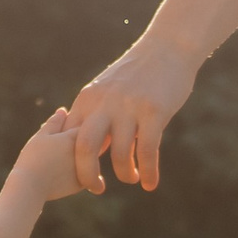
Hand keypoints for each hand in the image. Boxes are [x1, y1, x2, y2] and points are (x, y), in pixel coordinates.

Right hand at [11, 108, 92, 201]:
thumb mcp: (41, 136)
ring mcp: (85, 169)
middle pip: (92, 142)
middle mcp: (85, 152)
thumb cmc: (33, 158)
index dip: (78, 126)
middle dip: (85, 141)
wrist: (30, 186)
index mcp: (75, 136)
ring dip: (84, 157)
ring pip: (90, 160)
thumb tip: (63, 111)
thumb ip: (54, 123)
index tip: (72, 128)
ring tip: (64, 158)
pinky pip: (85, 176)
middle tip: (73, 142)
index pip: (86, 125)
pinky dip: (79, 173)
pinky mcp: (81, 184)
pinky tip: (65, 172)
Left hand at [67, 36, 197, 192]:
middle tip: (95, 189)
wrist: (168, 48)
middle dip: (86, 174)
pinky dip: (149, 171)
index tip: (80, 176)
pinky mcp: (154, 111)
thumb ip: (94, 115)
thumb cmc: (137, 74)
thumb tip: (84, 145)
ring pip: (120, 153)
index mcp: (88, 99)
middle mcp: (104, 103)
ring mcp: (129, 107)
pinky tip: (150, 184)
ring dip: (125, 173)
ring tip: (133, 179)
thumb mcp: (107, 90)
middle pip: (83, 146)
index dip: (71, 161)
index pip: (68, 136)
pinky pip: (148, 150)